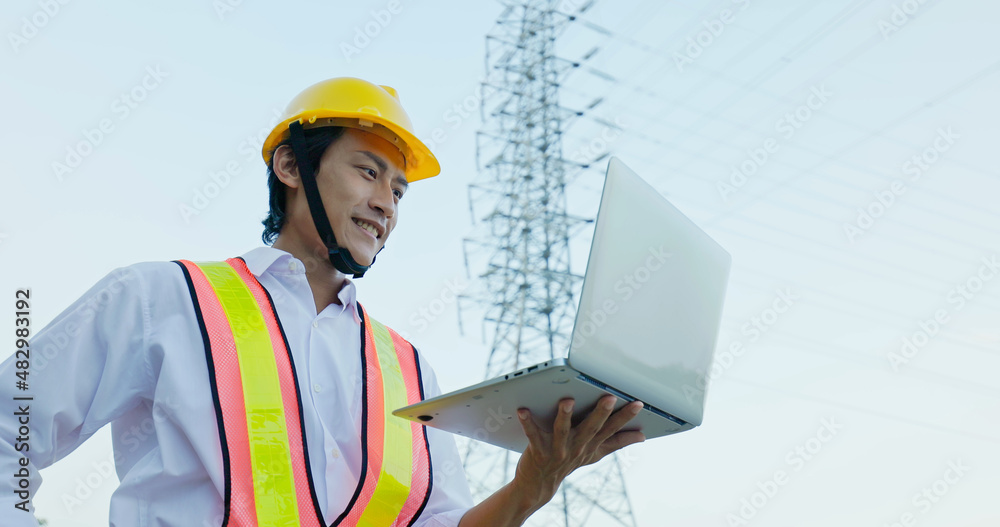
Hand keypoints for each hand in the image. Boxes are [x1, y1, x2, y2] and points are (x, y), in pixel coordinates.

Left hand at [511, 395, 645, 507]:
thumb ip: (618, 443)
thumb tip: (641, 436)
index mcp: (591, 445)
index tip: (638, 404)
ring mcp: (558, 449)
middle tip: (609, 397)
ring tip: (567, 400)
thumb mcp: (595, 453)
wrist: (539, 484)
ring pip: (563, 431)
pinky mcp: (538, 450)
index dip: (626, 417)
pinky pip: (533, 434)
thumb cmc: (568, 461)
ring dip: (565, 415)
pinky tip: (523, 411)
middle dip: (600, 413)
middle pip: (591, 428)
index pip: (612, 429)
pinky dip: (528, 423)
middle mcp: (577, 447)